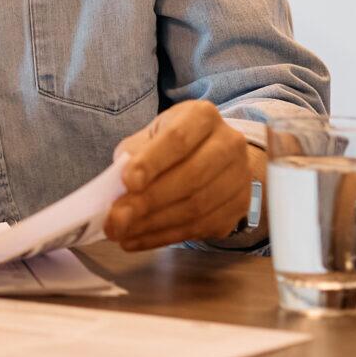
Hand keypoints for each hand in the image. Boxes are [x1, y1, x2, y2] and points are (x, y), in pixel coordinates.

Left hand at [105, 99, 253, 250]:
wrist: (212, 156)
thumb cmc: (170, 146)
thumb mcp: (149, 138)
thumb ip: (133, 156)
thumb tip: (116, 188)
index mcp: (202, 116)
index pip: (178, 139)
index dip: (152, 162)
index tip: (127, 182)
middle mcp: (229, 143)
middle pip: (190, 177)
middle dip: (148, 201)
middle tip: (116, 218)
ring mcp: (239, 177)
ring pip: (196, 207)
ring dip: (153, 224)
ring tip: (121, 232)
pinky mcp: (238, 207)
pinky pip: (200, 227)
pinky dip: (164, 237)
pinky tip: (137, 240)